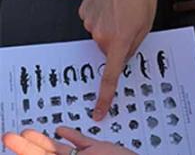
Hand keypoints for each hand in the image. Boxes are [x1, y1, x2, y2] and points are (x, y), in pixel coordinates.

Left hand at [3, 127, 135, 154]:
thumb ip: (70, 150)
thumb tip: (48, 146)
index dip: (24, 152)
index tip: (10, 143)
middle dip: (26, 146)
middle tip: (9, 136)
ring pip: (58, 149)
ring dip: (43, 140)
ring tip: (28, 132)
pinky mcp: (98, 149)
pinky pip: (80, 142)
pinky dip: (70, 135)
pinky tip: (60, 129)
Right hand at [78, 0, 156, 120]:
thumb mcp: (147, 20)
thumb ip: (135, 42)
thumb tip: (123, 55)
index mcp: (119, 39)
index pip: (110, 74)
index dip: (105, 95)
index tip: (99, 111)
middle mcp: (100, 34)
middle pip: (109, 49)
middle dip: (119, 40)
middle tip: (131, 19)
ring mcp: (89, 22)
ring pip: (101, 34)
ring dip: (111, 26)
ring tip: (122, 4)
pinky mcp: (83, 10)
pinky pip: (94, 21)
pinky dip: (102, 15)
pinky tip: (111, 0)